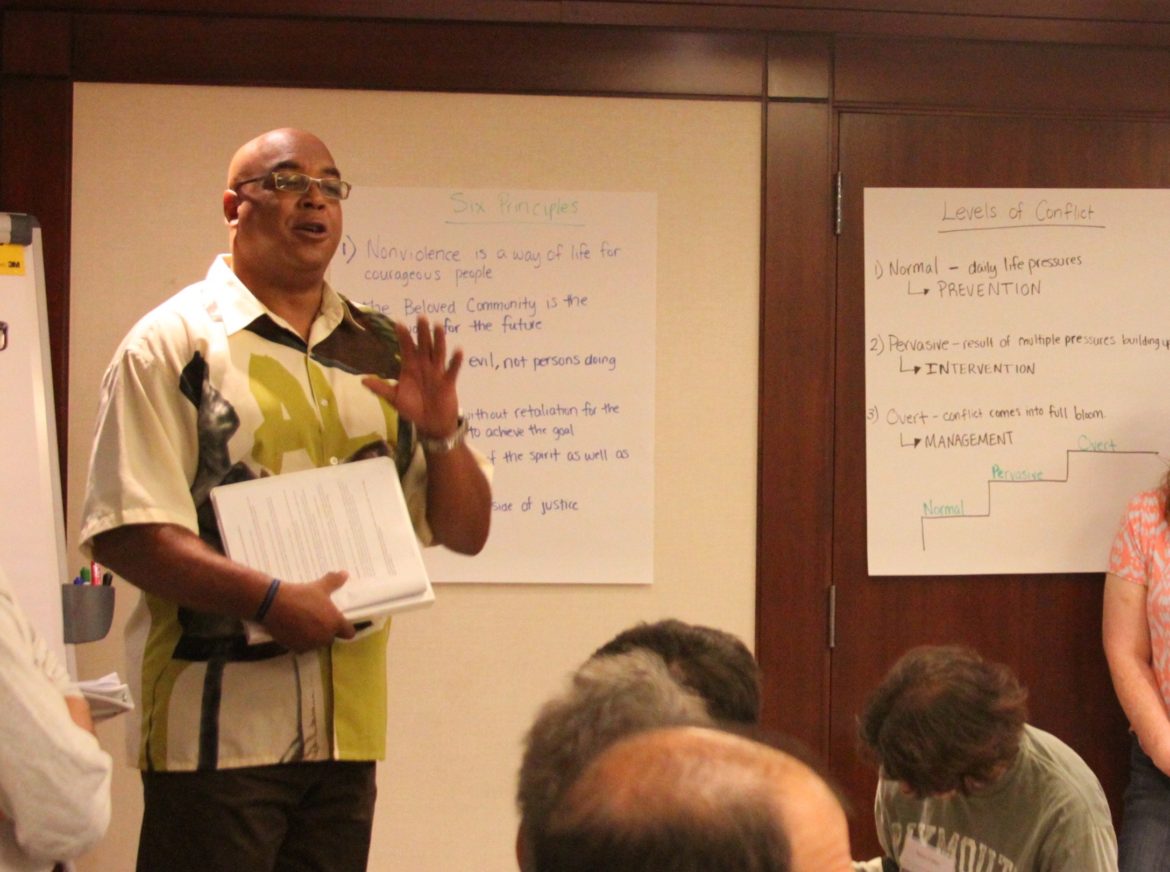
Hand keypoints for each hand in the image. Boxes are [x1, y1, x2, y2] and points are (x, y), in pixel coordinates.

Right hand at [261, 571, 354, 651]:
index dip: (345, 628)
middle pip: (331, 638)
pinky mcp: (296, 648)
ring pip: (317, 643)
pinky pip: (303, 647)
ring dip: (313, 637)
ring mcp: (311, 644)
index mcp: (335, 623)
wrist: (274, 604)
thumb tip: (345, 574)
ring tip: (304, 624)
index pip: (349, 632)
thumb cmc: (301, 595)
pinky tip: (294, 630)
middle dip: (326, 631)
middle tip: (318, 619)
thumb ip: (334, 581)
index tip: (339, 622)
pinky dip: (300, 641)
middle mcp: (325, 637)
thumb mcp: (320, 586)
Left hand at [362, 315, 461, 438]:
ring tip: (438, 326)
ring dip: (439, 340)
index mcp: (410, 368)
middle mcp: (424, 366)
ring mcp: (437, 372)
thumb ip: (381, 389)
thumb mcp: (395, 399)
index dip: (404, 337)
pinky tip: (458, 350)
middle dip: (422, 332)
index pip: (406, 349)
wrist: (430, 424)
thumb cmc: (413, 409)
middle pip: (424, 346)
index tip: (399, 323)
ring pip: (438, 353)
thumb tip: (362, 380)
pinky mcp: (448, 382)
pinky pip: (452, 370)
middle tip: (421, 316)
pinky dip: (455, 361)